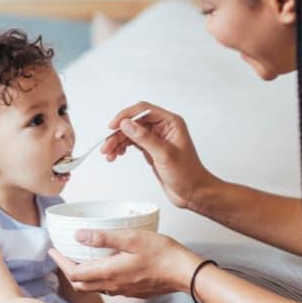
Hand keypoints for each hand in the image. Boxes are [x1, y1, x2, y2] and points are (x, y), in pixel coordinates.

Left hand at [49, 229, 202, 297]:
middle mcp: (113, 285)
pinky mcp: (132, 290)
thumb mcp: (132, 238)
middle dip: (68, 269)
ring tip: (79, 258)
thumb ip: (104, 238)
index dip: (61, 262)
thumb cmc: (163, 254)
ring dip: (82, 274)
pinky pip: (107, 287)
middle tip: (62, 255)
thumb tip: (79, 235)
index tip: (54, 251)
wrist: (185, 272)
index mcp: (110, 272)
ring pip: (93, 286)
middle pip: (80, 283)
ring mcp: (123, 290)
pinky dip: (97, 277)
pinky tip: (103, 265)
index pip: (75, 273)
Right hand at [101, 101, 218, 208]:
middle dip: (119, 133)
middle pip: (134, 123)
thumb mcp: (164, 154)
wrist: (193, 192)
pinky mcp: (151, 150)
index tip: (114, 126)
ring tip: (109, 153)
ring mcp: (156, 139)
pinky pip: (133, 144)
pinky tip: (117, 154)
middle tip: (107, 145)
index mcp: (171, 123)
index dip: (127, 116)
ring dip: (118, 142)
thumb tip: (127, 124)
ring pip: (131, 134)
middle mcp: (163, 128)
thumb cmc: (188, 174)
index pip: (144, 111)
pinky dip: (122, 148)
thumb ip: (144, 138)